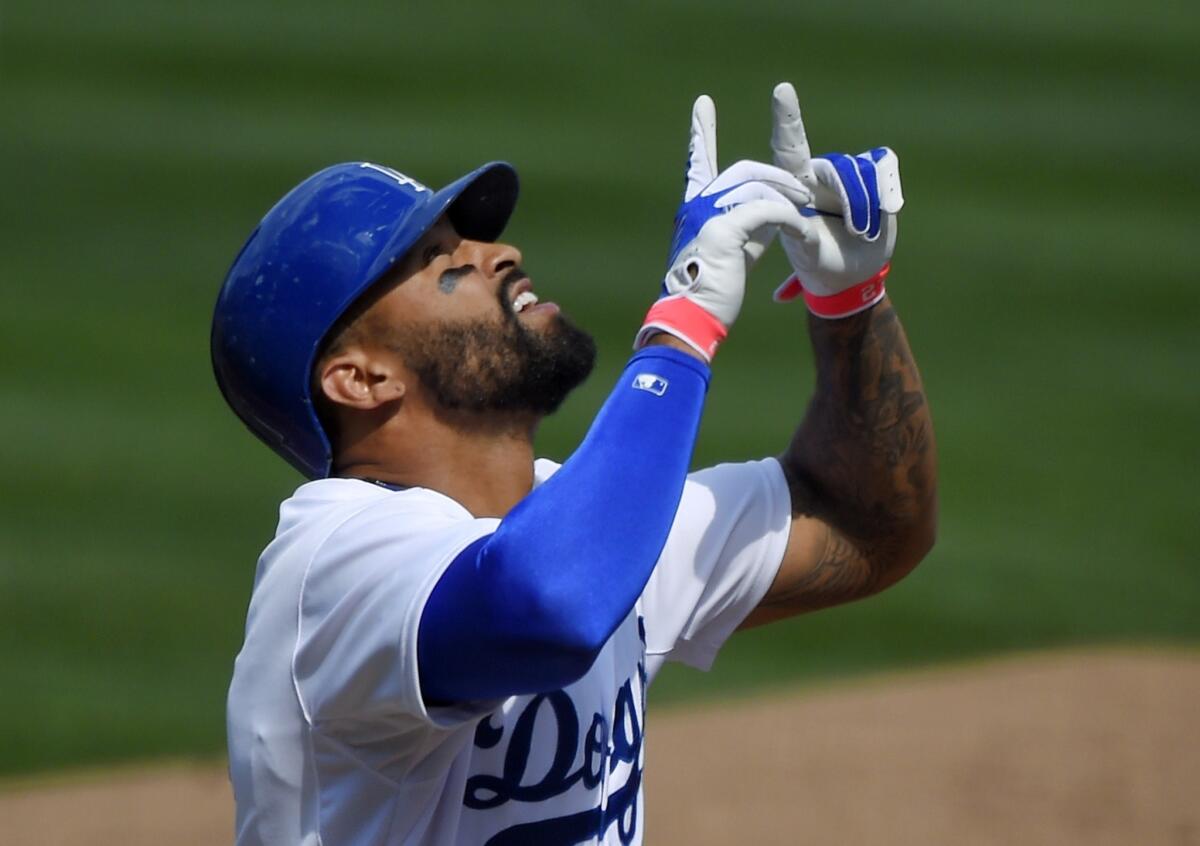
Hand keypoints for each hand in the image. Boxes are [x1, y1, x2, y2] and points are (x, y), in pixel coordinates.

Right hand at [635, 94, 810, 360]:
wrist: (693, 317)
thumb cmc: (714, 289)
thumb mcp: (736, 248)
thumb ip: (750, 223)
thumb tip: (775, 209)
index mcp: (694, 207)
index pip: (698, 162)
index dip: (700, 133)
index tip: (702, 104)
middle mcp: (696, 204)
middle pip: (743, 170)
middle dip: (777, 176)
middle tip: (803, 191)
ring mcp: (706, 214)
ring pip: (756, 186)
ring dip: (787, 196)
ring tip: (806, 212)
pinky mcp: (722, 229)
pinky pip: (766, 209)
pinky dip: (788, 218)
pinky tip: (802, 230)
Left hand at [769, 82, 904, 317]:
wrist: (850, 274)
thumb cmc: (819, 261)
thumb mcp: (804, 252)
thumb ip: (799, 231)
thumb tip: (805, 215)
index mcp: (793, 187)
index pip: (788, 148)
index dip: (787, 118)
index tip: (783, 90)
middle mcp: (818, 173)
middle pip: (839, 167)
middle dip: (853, 200)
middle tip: (858, 232)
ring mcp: (848, 171)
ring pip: (865, 170)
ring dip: (869, 206)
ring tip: (863, 232)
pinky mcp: (876, 173)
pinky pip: (886, 166)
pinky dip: (889, 192)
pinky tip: (887, 211)